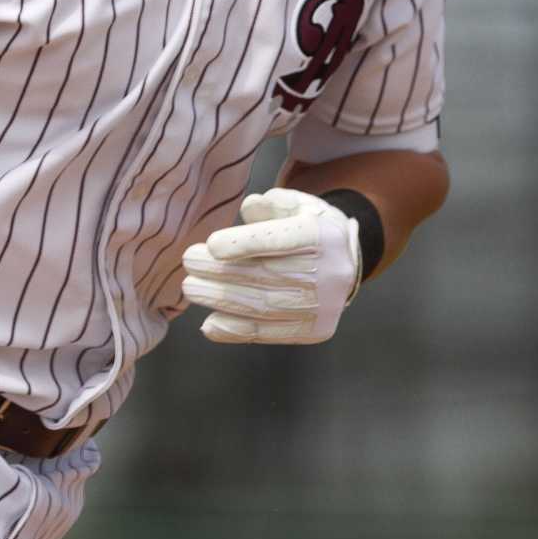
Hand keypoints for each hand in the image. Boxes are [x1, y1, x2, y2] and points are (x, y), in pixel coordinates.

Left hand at [182, 187, 363, 344]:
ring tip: (191, 288)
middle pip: (270, 275)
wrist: (347, 265)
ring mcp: (323, 307)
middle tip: (190, 263)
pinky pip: (268, 334)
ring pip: (265, 307)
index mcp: (326, 236)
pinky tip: (209, 323)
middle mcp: (330, 274)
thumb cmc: (312, 229)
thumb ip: (272, 204)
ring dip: (222, 300)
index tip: (212, 244)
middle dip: (223, 271)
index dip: (247, 244)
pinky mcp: (313, 331)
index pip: (286, 240)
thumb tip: (249, 209)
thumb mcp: (298, 205)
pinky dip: (235, 331)